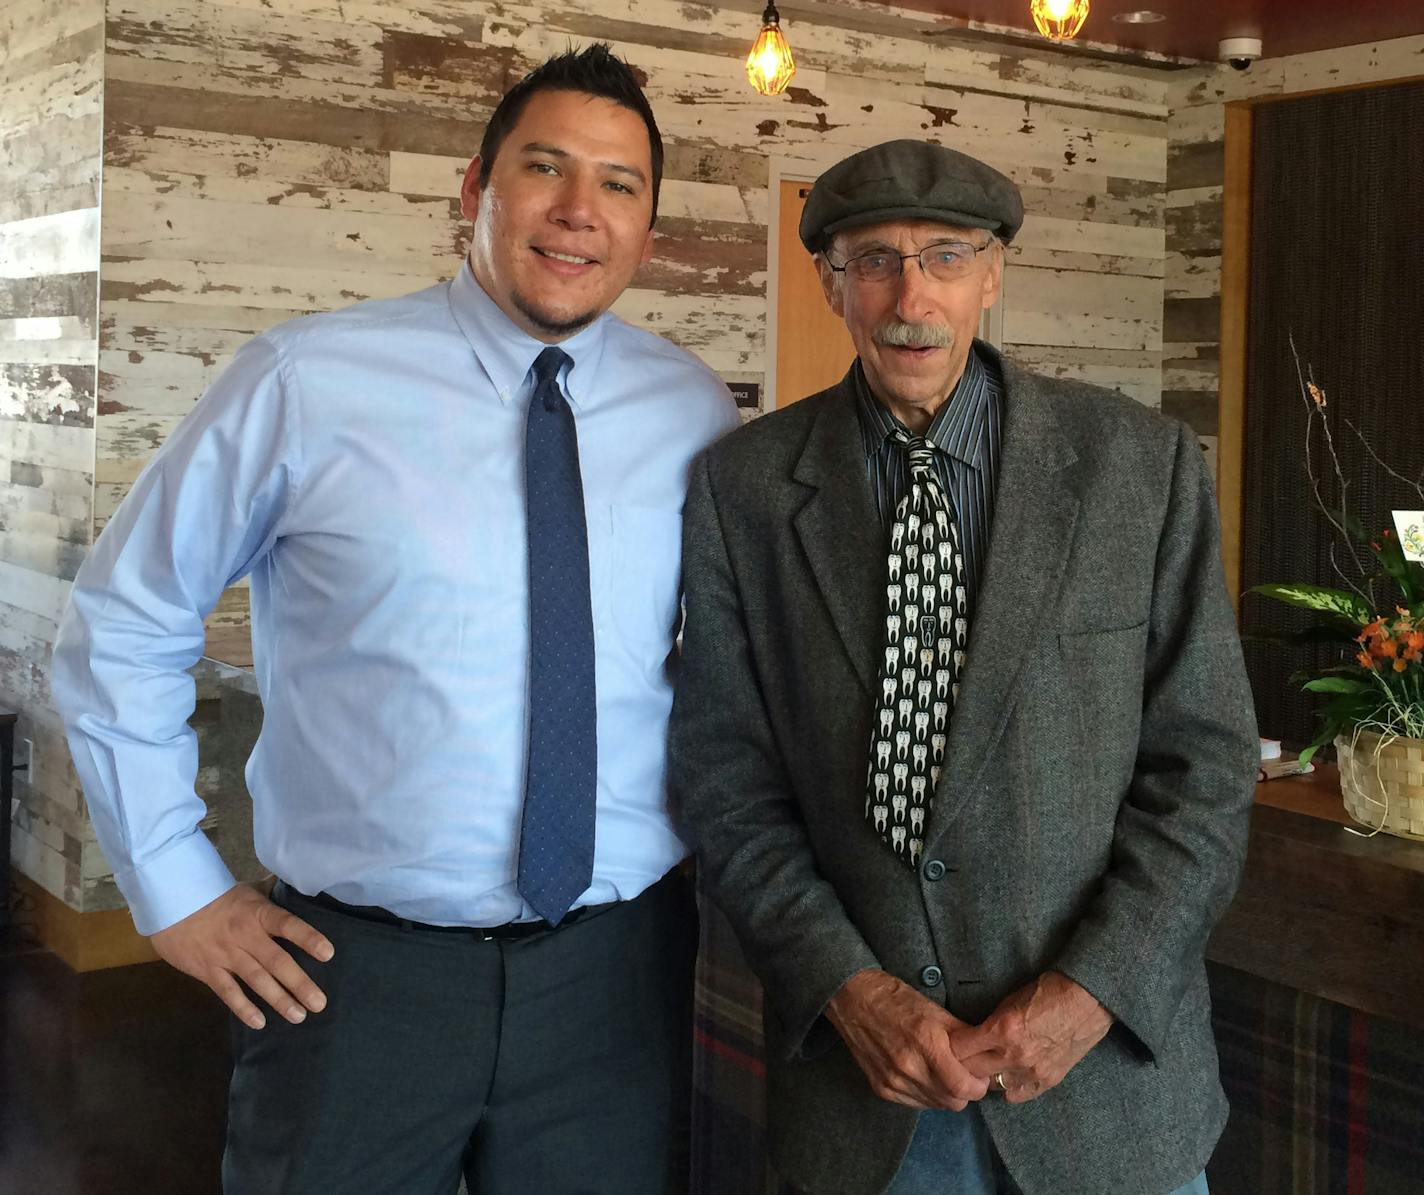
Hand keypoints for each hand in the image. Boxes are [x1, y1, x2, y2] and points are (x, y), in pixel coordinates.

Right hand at [150, 884, 333, 1029]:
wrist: (172, 904)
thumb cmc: (217, 896)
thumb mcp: (248, 889)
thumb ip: (273, 892)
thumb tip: (299, 880)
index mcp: (258, 913)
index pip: (288, 925)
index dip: (308, 938)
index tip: (328, 954)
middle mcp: (246, 936)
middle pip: (277, 961)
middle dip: (300, 983)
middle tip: (320, 1003)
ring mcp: (227, 955)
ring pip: (257, 980)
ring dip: (279, 1000)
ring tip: (299, 1016)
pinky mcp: (208, 971)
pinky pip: (228, 992)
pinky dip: (243, 1008)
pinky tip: (259, 1022)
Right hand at [825, 969, 989, 1110]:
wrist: (853, 999)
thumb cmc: (897, 999)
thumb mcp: (936, 1010)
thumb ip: (963, 1036)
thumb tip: (985, 1056)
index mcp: (926, 1042)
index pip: (963, 1087)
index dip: (978, 1087)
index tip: (980, 1078)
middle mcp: (908, 1066)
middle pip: (952, 1102)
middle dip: (964, 1093)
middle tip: (964, 1077)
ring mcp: (892, 1080)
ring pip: (934, 1105)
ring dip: (944, 1095)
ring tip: (942, 1074)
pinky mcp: (880, 1088)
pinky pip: (914, 1103)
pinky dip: (924, 1095)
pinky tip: (922, 1076)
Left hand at [949, 971, 1111, 1103]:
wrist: (1085, 1000)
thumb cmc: (1046, 992)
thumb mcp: (1009, 1000)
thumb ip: (990, 1024)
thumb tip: (970, 1038)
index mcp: (1002, 1030)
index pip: (959, 1050)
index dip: (950, 1047)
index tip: (946, 1045)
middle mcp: (1014, 1055)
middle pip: (972, 1071)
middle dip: (961, 1065)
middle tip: (957, 1060)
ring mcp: (1032, 1071)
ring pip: (992, 1086)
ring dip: (984, 1077)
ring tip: (980, 1068)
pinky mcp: (1048, 1081)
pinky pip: (1016, 1094)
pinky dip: (1007, 1087)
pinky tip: (1004, 1076)